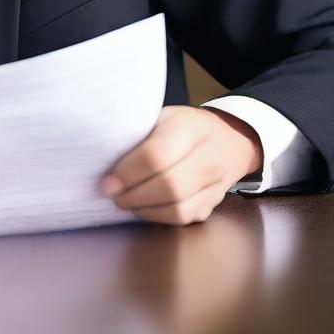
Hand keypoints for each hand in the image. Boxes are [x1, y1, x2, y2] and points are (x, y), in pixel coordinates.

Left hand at [99, 105, 262, 224]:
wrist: (230, 139)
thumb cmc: (186, 126)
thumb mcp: (163, 116)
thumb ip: (141, 134)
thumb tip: (104, 157)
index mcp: (190, 128)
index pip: (157, 155)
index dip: (128, 173)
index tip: (106, 182)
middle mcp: (208, 157)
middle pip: (169, 186)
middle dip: (134, 195)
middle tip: (112, 194)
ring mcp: (215, 184)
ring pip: (178, 208)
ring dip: (144, 209)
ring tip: (125, 201)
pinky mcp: (213, 204)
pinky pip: (184, 218)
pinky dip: (158, 216)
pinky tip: (143, 207)